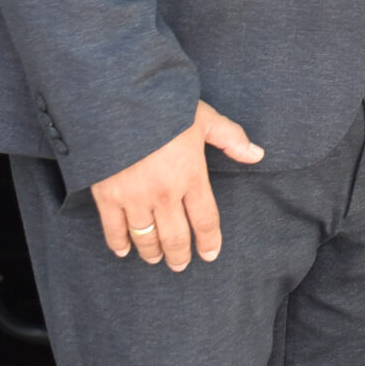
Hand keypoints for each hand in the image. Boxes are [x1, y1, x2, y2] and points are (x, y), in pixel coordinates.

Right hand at [90, 101, 264, 269]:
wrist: (118, 101)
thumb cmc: (164, 106)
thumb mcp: (204, 118)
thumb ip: (231, 138)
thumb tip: (257, 154)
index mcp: (191, 175)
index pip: (205, 219)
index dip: (209, 241)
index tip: (210, 254)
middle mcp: (164, 193)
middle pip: (175, 237)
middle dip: (179, 255)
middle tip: (180, 264)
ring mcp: (134, 197)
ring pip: (146, 238)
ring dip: (152, 252)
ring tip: (156, 259)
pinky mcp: (107, 196)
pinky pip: (114, 229)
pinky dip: (119, 243)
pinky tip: (124, 251)